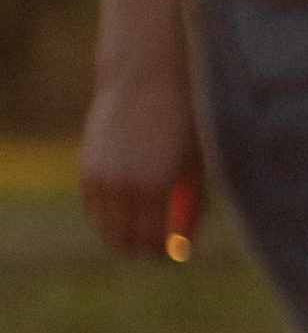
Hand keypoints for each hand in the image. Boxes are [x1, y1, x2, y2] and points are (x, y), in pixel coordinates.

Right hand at [80, 66, 203, 259]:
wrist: (146, 77)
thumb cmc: (185, 121)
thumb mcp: (196, 165)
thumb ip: (191, 207)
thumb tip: (185, 246)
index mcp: (156, 187)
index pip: (153, 243)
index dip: (166, 255)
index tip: (176, 255)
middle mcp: (122, 184)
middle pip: (126, 242)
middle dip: (144, 249)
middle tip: (161, 246)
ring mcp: (100, 175)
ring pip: (105, 229)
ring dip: (125, 235)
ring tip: (146, 228)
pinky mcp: (86, 165)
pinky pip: (92, 208)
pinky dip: (107, 217)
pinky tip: (127, 210)